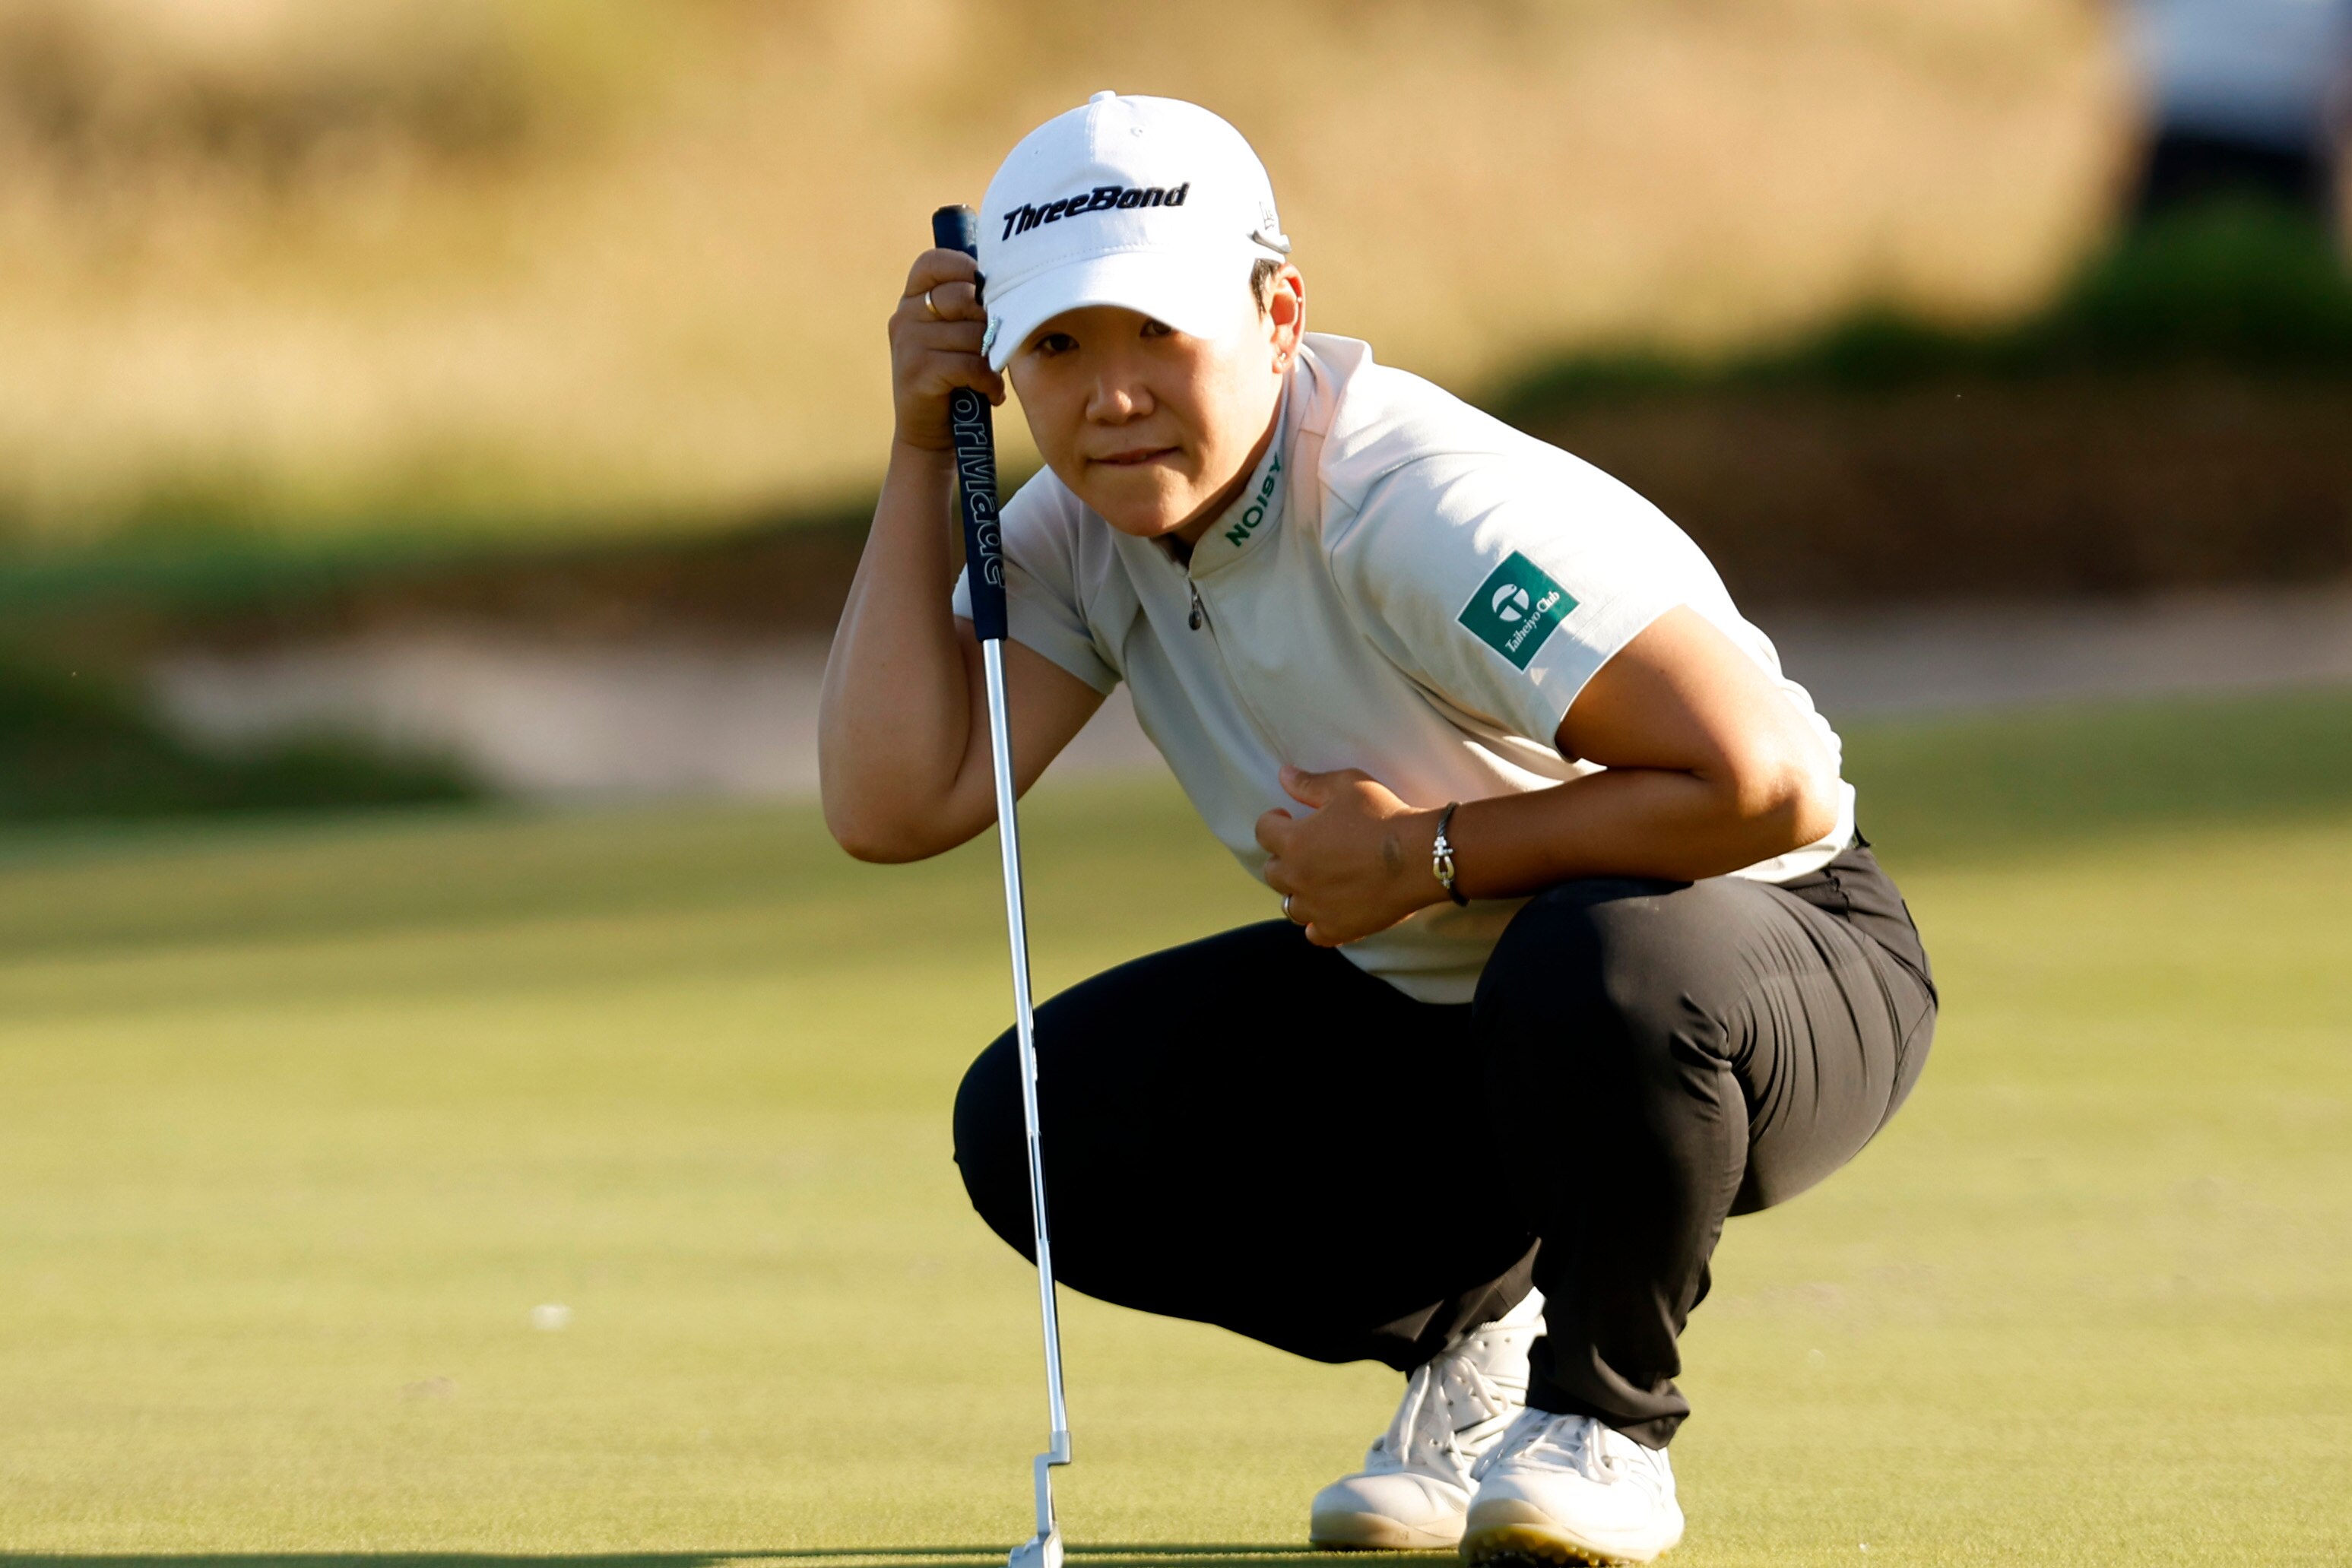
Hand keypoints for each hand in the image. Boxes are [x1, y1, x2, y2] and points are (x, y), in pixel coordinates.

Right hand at [890, 248, 1005, 451]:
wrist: (931, 433)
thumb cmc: (956, 379)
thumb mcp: (958, 335)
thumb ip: (970, 307)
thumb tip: (1011, 281)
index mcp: (912, 300)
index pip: (934, 262)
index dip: (964, 268)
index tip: (985, 291)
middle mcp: (904, 316)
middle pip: (965, 298)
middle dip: (989, 323)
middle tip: (993, 347)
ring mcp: (907, 343)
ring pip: (973, 335)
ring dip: (993, 359)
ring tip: (991, 376)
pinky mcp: (917, 372)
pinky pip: (971, 365)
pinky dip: (989, 381)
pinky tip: (990, 393)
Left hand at [1255, 765, 1444, 946]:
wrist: (1421, 856)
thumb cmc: (1384, 816)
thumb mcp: (1347, 786)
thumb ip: (1310, 783)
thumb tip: (1283, 774)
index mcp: (1294, 842)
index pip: (1263, 831)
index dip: (1274, 821)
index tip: (1287, 817)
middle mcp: (1298, 877)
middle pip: (1272, 871)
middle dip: (1284, 857)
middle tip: (1306, 848)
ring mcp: (1316, 907)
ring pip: (1289, 905)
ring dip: (1298, 891)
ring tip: (1317, 881)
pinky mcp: (1338, 928)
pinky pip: (1314, 934)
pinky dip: (1317, 923)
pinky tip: (1330, 910)